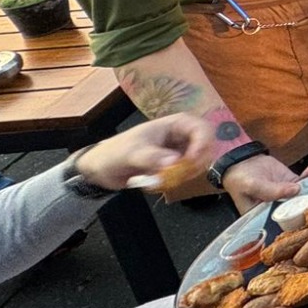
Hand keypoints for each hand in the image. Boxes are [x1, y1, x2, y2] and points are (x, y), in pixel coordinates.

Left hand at [71, 113, 219, 191]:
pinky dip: (176, 182)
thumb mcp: (132, 153)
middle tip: (182, 176)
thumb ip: (152, 157)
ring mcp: (179, 153)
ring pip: (198, 164)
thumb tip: (174, 161)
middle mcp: (181, 137)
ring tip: (164, 181)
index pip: (201, 128)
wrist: (101, 169)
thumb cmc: (115, 152)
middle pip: (206, 148)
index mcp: (175, 124)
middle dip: (196, 163)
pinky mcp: (175, 168)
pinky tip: (158, 183)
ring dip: (185, 175)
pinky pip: (186, 175)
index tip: (192, 161)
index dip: (203, 144)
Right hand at [221, 154, 307, 214]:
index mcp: (265, 217)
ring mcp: (286, 195)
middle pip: (297, 209)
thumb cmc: (240, 179)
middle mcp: (278, 208)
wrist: (241, 162)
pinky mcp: (290, 182)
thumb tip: (296, 189)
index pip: (283, 222)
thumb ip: (271, 191)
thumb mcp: (252, 186)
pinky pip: (303, 180)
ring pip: (302, 194)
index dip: (296, 219)